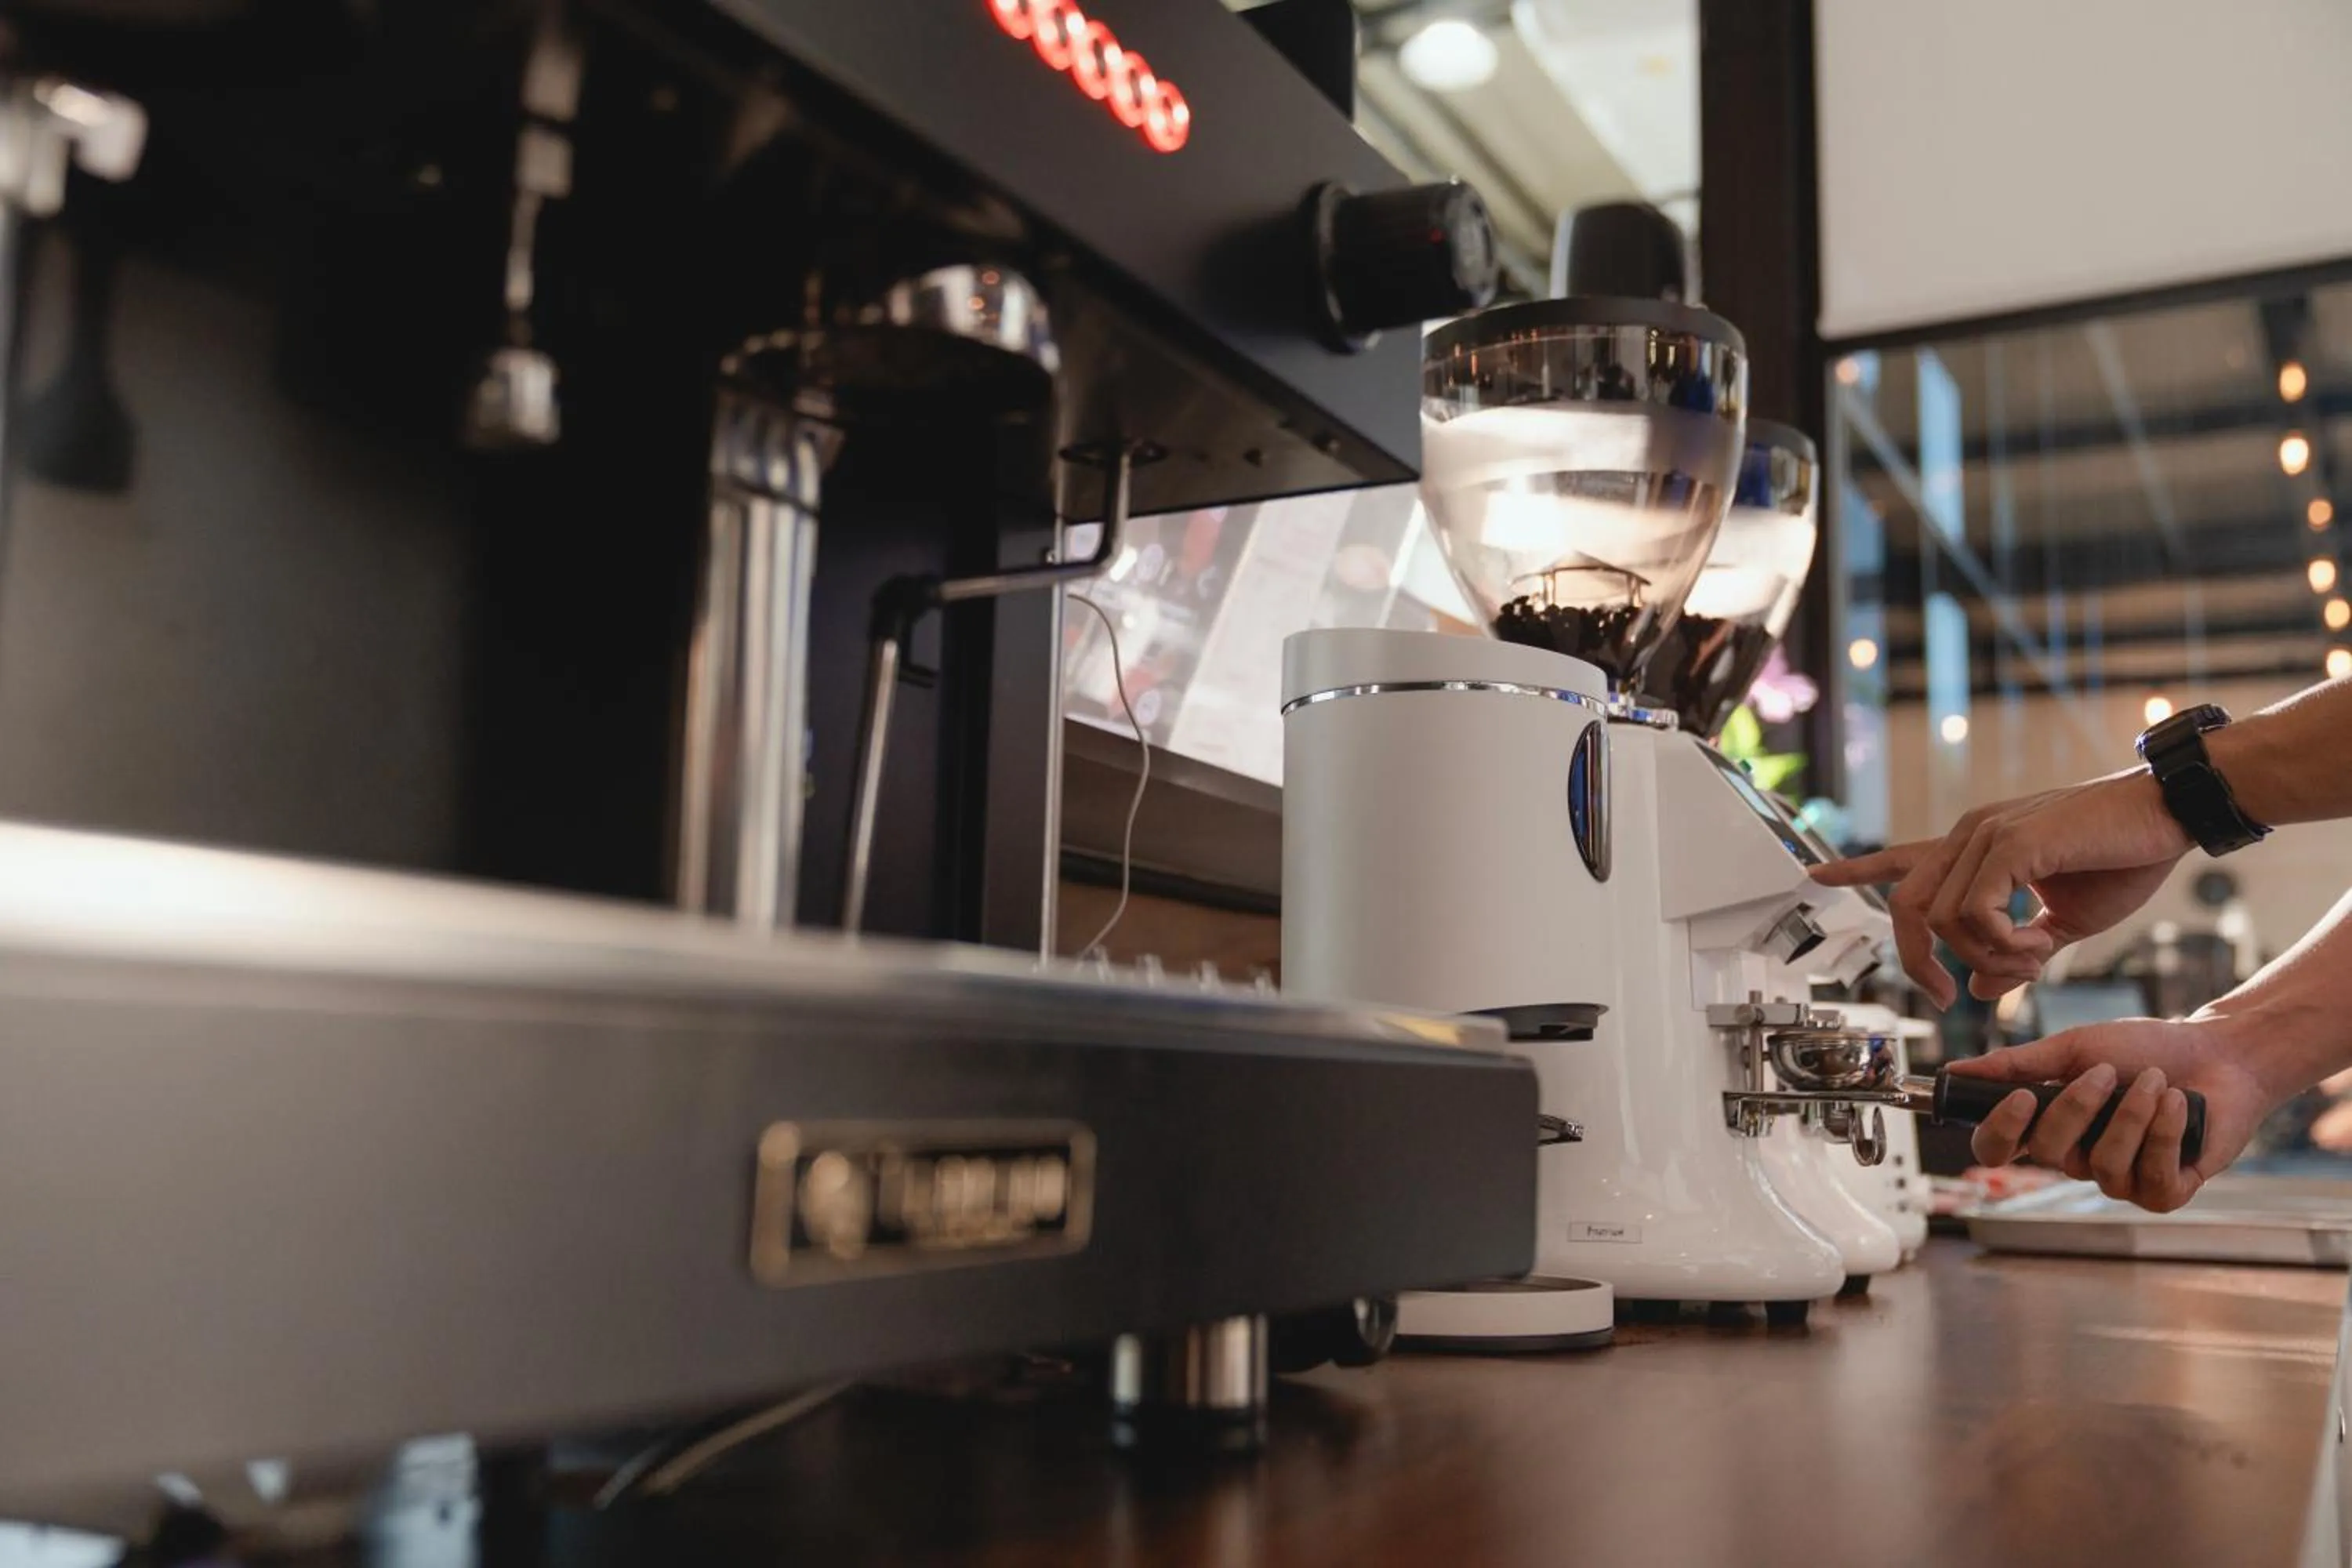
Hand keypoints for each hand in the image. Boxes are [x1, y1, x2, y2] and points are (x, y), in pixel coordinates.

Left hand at [1809, 770, 2190, 1007]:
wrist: (2171, 817)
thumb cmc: (2124, 860)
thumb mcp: (2063, 923)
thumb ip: (2017, 954)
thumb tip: (1978, 985)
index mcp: (1977, 848)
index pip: (1900, 858)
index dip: (1855, 869)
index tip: (1814, 875)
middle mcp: (1971, 836)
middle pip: (1907, 907)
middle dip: (1916, 961)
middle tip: (1944, 996)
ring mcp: (1988, 835)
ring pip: (1942, 918)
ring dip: (1984, 956)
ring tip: (2032, 958)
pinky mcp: (2012, 843)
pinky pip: (1975, 911)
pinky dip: (2000, 943)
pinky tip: (2037, 945)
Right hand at [1948, 1015, 2279, 1211]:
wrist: (2220, 1055)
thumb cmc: (2145, 1049)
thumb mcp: (2076, 1047)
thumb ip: (2018, 1064)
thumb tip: (1956, 1070)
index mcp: (2049, 1125)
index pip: (1997, 1148)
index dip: (2001, 1131)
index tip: (2022, 1097)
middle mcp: (2078, 1159)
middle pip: (2050, 1153)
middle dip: (2079, 1107)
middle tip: (2107, 1072)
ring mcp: (2120, 1180)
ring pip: (2104, 1165)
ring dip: (2133, 1115)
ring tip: (2159, 1082)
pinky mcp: (2164, 1193)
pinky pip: (2151, 1177)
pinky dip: (2166, 1133)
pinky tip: (2180, 1105)